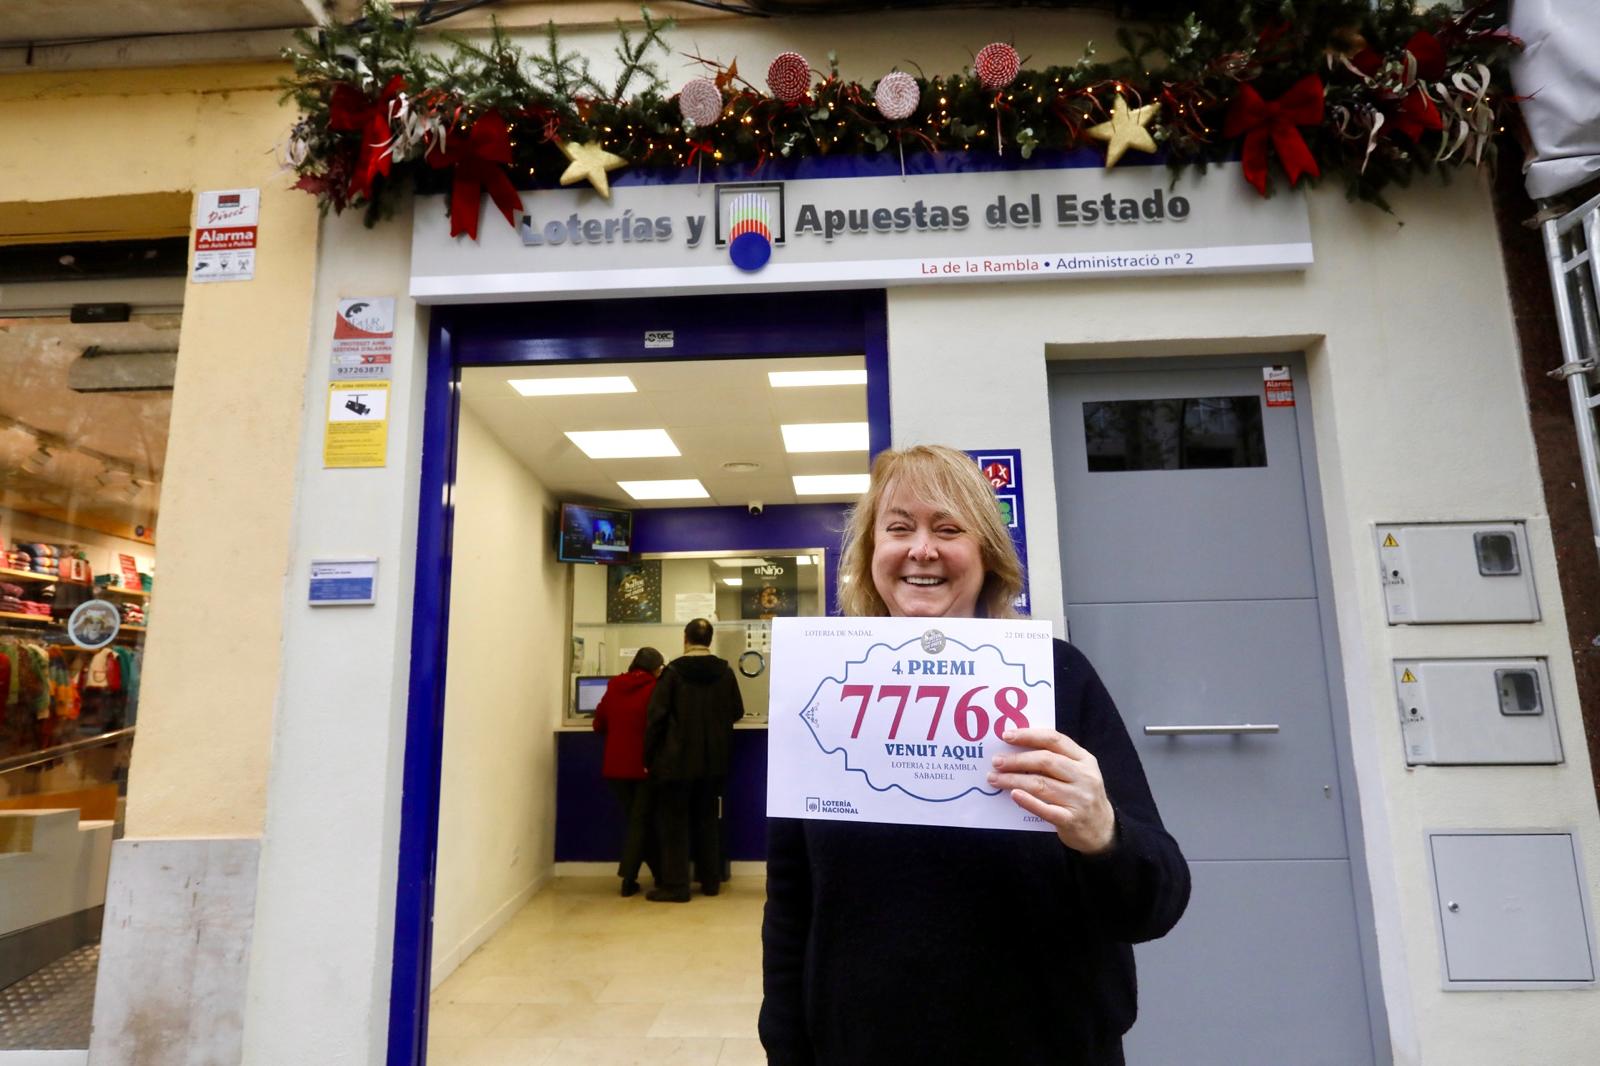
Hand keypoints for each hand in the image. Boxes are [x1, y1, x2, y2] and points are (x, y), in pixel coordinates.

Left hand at [987, 726, 1115, 854]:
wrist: (1102, 830)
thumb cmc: (1081, 796)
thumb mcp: (1078, 772)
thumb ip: (1056, 759)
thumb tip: (1015, 749)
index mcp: (1085, 759)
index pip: (1054, 739)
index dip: (1029, 735)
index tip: (1006, 736)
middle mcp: (1084, 777)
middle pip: (1045, 761)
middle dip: (1017, 760)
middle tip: (996, 762)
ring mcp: (1079, 799)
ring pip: (1041, 785)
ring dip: (1013, 780)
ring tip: (994, 778)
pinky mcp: (1071, 820)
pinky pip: (1046, 809)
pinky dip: (1028, 801)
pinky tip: (1013, 795)